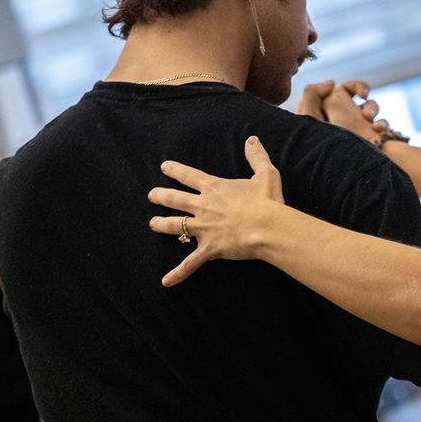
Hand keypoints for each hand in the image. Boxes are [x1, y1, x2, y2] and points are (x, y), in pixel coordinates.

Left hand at [148, 136, 287, 285]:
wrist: (269, 227)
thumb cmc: (268, 201)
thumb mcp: (266, 174)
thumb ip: (256, 157)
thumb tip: (252, 140)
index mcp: (215, 188)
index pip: (189, 176)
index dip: (174, 170)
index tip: (163, 167)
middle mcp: (204, 206)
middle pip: (174, 200)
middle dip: (160, 196)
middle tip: (152, 195)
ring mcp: (204, 228)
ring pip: (175, 226)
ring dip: (161, 224)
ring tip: (152, 223)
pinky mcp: (209, 248)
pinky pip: (190, 262)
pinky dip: (178, 273)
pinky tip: (166, 281)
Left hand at [298, 79, 391, 142]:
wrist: (360, 176)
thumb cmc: (335, 147)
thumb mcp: (314, 116)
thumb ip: (313, 93)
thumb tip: (330, 83)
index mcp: (318, 119)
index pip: (323, 93)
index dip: (329, 86)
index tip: (334, 87)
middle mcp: (336, 124)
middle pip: (348, 95)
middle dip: (359, 90)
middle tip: (364, 94)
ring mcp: (356, 133)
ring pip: (366, 106)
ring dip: (371, 108)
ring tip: (371, 119)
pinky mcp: (371, 141)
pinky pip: (379, 123)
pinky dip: (381, 123)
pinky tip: (379, 128)